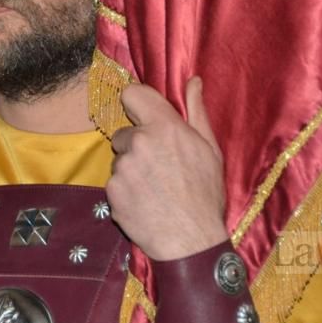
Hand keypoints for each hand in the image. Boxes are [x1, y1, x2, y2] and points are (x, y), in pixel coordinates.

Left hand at [108, 77, 228, 259]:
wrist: (191, 241)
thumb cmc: (206, 195)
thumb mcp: (210, 150)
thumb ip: (196, 112)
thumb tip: (193, 81)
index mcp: (165, 127)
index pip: (132, 94)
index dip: (136, 104)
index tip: (142, 116)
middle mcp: (139, 142)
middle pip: (125, 133)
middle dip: (137, 146)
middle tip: (158, 167)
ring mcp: (122, 168)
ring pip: (120, 160)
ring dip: (131, 170)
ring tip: (154, 189)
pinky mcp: (111, 192)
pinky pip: (114, 183)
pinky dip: (125, 191)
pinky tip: (144, 202)